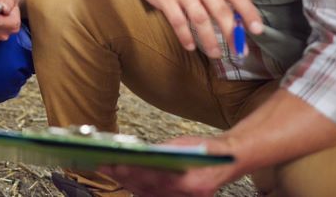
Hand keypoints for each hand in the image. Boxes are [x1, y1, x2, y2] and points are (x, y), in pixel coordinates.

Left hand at [98, 135, 241, 196]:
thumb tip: (136, 153)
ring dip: (129, 184)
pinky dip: (141, 189)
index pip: (155, 179)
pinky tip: (127, 180)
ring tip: (111, 171)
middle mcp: (189, 195)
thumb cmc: (207, 149)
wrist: (231, 160)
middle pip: (149, 189)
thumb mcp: (183, 144)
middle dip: (125, 177)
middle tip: (105, 166)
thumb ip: (161, 151)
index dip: (133, 173)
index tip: (115, 164)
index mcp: (191, 182)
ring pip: (150, 195)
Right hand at [126, 0, 261, 57]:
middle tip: (238, 51)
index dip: (248, 12)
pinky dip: (185, 36)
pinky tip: (190, 47)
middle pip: (220, 10)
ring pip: (200, 19)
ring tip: (216, 54)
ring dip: (209, 40)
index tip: (258, 30)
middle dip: (231, 33)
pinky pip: (178, 21)